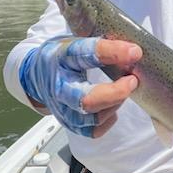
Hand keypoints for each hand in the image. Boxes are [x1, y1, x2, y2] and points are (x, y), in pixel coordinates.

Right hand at [20, 36, 141, 136]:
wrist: (37, 75)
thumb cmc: (63, 57)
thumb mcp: (77, 41)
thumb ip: (102, 44)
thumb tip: (134, 48)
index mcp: (62, 58)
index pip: (86, 54)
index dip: (112, 53)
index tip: (135, 52)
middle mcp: (60, 86)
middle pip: (86, 100)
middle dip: (114, 93)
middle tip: (132, 81)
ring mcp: (62, 108)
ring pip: (92, 118)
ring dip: (114, 104)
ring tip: (123, 89)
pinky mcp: (69, 123)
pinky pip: (94, 130)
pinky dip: (108, 119)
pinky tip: (112, 106)